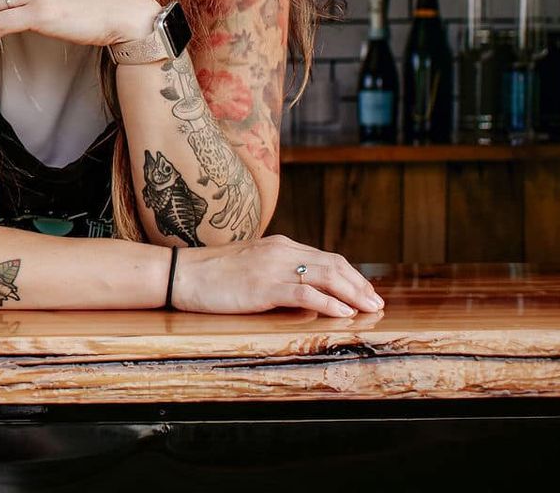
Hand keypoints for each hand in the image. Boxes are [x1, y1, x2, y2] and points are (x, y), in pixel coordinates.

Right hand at [172, 235, 384, 317]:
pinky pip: (304, 292)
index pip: (326, 258)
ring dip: (352, 294)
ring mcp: (272, 267)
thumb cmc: (212, 274)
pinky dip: (328, 302)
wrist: (182, 273)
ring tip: (369, 309)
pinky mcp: (263, 286)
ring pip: (325, 276)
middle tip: (377, 303)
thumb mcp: (251, 266)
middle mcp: (281, 251)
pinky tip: (342, 313)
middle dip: (359, 285)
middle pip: (333, 265)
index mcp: (280, 245)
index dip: (351, 275)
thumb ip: (278, 271)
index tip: (366, 292)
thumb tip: (305, 289)